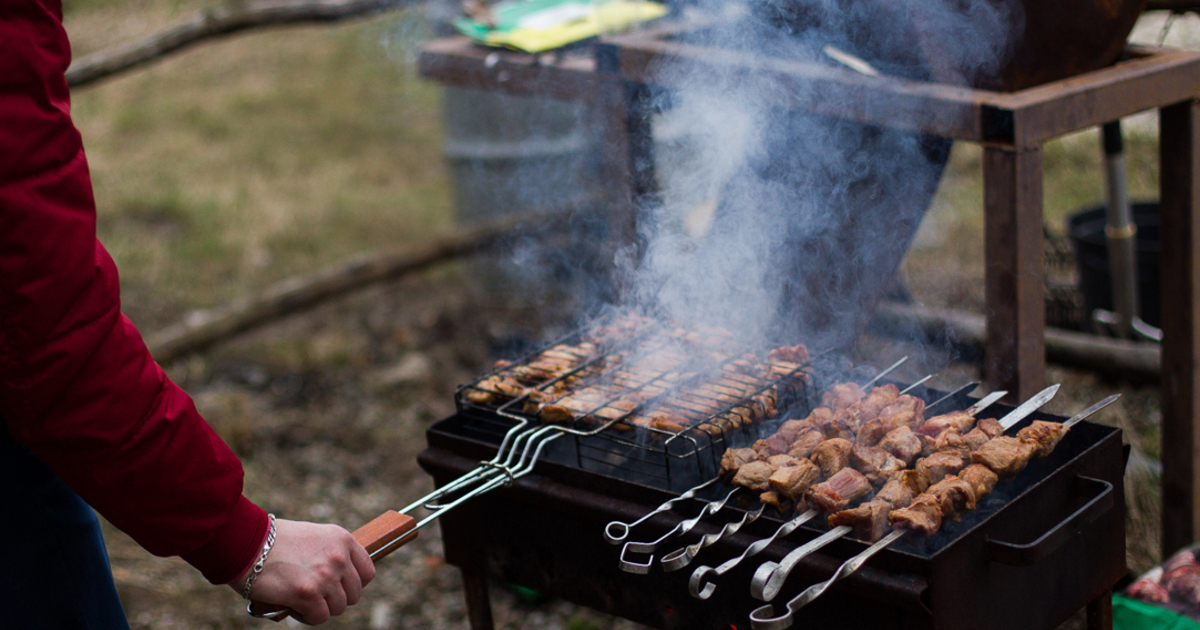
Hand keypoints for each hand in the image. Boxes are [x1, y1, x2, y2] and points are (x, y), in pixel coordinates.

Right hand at [230, 519, 375, 624]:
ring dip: (320, 608)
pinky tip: (293, 605)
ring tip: (301, 598)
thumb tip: (343, 578)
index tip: (339, 587)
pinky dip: (306, 616)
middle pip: (354, 594)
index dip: (353, 584)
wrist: (246, 542)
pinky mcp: (309, 593)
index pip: (367, 572)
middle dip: (335, 598)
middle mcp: (338, 556)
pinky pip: (319, 617)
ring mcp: (326, 575)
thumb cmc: (273, 541)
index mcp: (342, 539)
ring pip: (338, 608)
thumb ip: (331, 553)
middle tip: (315, 594)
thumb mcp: (313, 537)